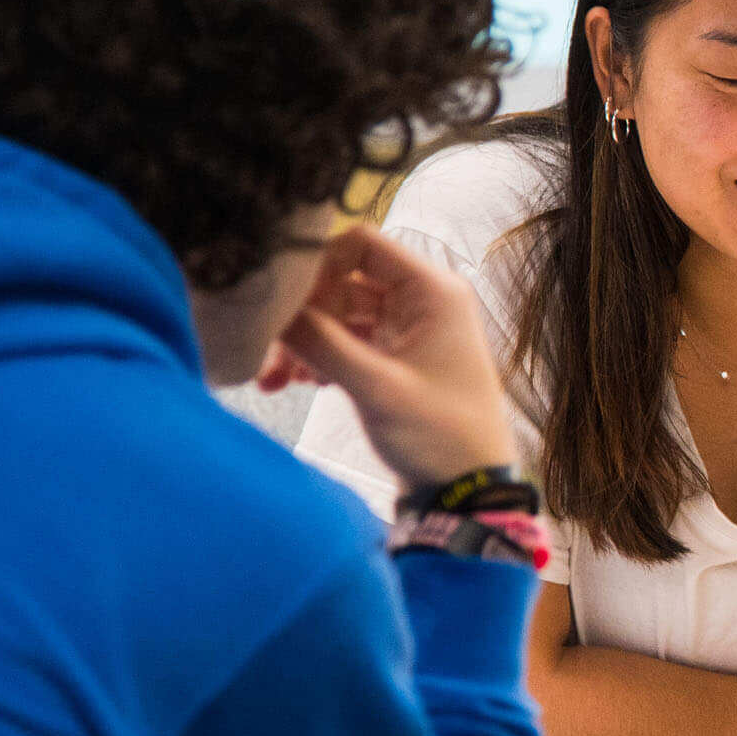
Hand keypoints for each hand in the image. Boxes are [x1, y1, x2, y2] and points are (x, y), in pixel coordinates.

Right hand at [266, 225, 518, 490]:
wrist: (468, 492)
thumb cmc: (438, 435)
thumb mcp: (375, 386)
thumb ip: (321, 342)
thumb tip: (268, 309)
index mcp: (432, 291)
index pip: (361, 244)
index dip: (317, 267)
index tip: (284, 305)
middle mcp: (422, 301)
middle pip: (343, 280)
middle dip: (303, 315)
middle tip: (270, 353)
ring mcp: (408, 330)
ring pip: (339, 314)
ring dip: (304, 341)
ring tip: (274, 379)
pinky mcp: (395, 358)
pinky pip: (346, 341)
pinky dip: (318, 358)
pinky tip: (290, 385)